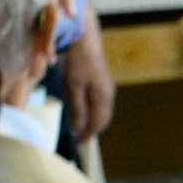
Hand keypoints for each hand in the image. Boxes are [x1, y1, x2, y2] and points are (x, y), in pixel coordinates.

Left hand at [61, 6, 115, 143]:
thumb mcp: (74, 86)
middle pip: (101, 119)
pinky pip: (97, 102)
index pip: (98, 124)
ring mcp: (106, 88)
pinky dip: (90, 110)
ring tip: (78, 126)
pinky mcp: (100, 82)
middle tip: (78, 138)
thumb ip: (77, 108)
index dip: (87, 134)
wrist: (85, 38)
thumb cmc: (79, 61)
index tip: (78, 144)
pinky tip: (81, 109)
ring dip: (90, 120)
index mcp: (103, 98)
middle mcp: (108, 95)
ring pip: (99, 111)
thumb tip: (78, 128)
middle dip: (90, 129)